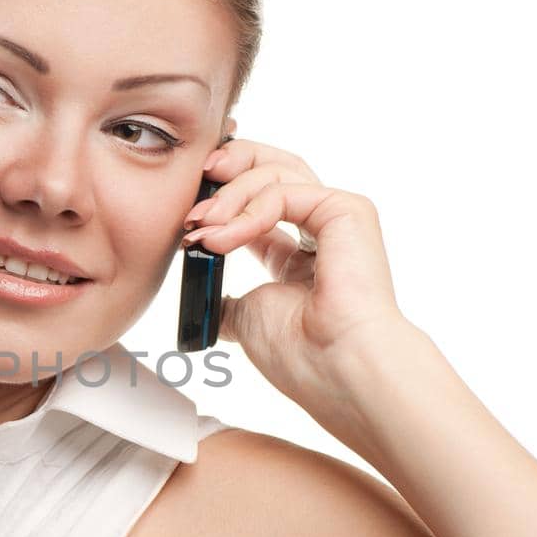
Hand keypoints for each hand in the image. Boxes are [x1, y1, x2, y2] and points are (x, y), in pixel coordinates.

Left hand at [181, 135, 414, 402]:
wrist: (337, 369)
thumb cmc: (302, 355)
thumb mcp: (245, 319)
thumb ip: (228, 298)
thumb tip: (206, 298)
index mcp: (299, 256)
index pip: (258, 203)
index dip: (221, 198)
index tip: (188, 214)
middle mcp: (320, 231)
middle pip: (273, 170)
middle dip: (230, 167)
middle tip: (197, 180)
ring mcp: (337, 218)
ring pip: (276, 173)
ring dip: (229, 195)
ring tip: (200, 226)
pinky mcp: (347, 211)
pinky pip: (285, 191)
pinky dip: (247, 209)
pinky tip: (224, 238)